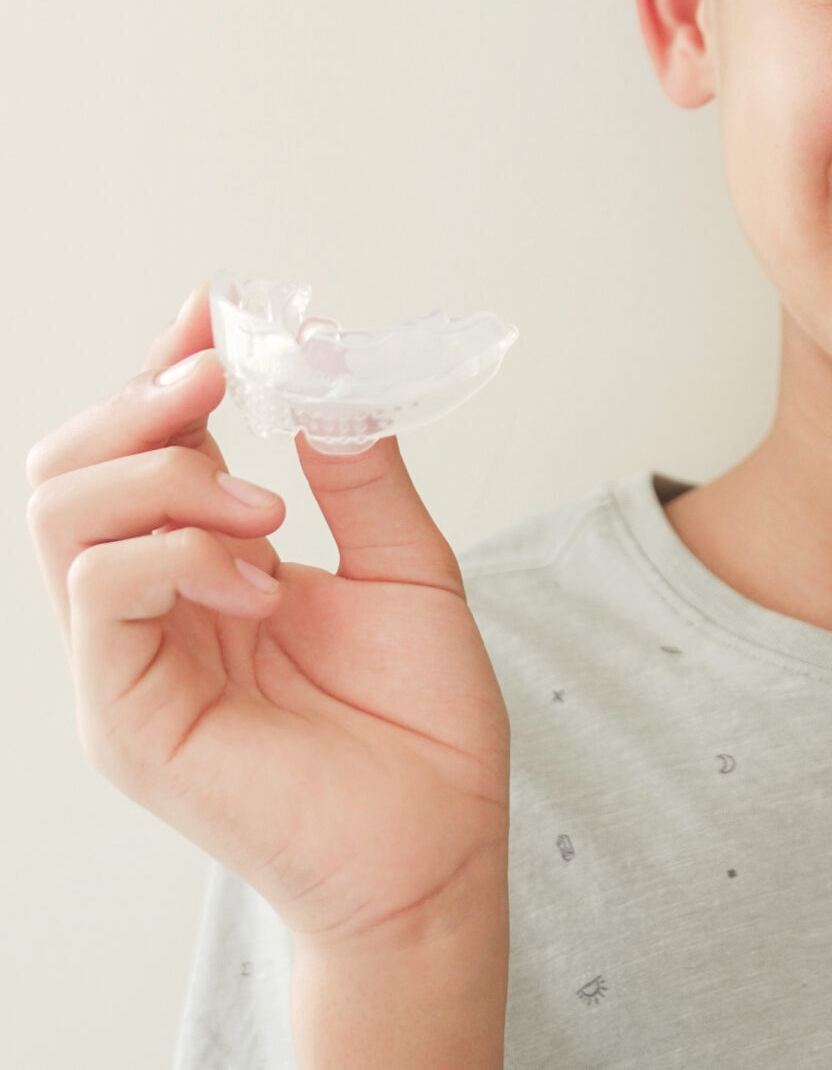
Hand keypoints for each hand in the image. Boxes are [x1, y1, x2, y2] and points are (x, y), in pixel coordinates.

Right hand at [26, 281, 510, 949]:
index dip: (165, 367)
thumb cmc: (422, 724)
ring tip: (265, 510)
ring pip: (62, 517)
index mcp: (210, 566)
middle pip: (70, 468)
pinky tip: (264, 576)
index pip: (143, 447)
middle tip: (219, 381)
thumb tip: (324, 366)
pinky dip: (179, 553)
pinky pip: (101, 596)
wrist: (440, 848)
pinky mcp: (127, 717)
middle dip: (141, 400)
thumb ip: (361, 474)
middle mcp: (153, 607)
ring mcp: (130, 662)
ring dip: (165, 473)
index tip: (216, 311)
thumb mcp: (407, 566)